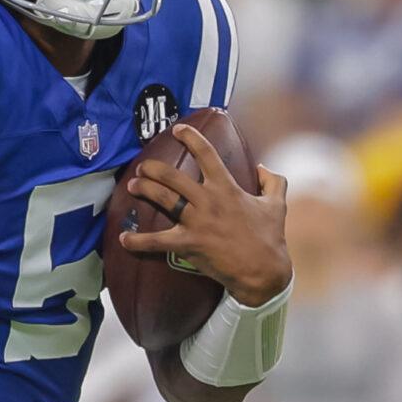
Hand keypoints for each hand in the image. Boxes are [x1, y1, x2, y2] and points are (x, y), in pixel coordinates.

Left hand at [119, 123, 292, 306]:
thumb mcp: (277, 205)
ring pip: (164, 199)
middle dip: (153, 168)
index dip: (191, 138)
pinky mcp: (189, 244)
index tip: (177, 130)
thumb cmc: (270, 238)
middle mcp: (209, 200)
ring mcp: (197, 222)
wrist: (264, 271)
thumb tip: (262, 167)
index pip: (206, 154)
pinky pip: (157, 242)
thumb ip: (273, 181)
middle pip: (174, 176)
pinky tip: (124, 238)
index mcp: (228, 188)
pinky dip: (138, 241)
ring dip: (145, 190)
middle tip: (143, 166)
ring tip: (132, 185)